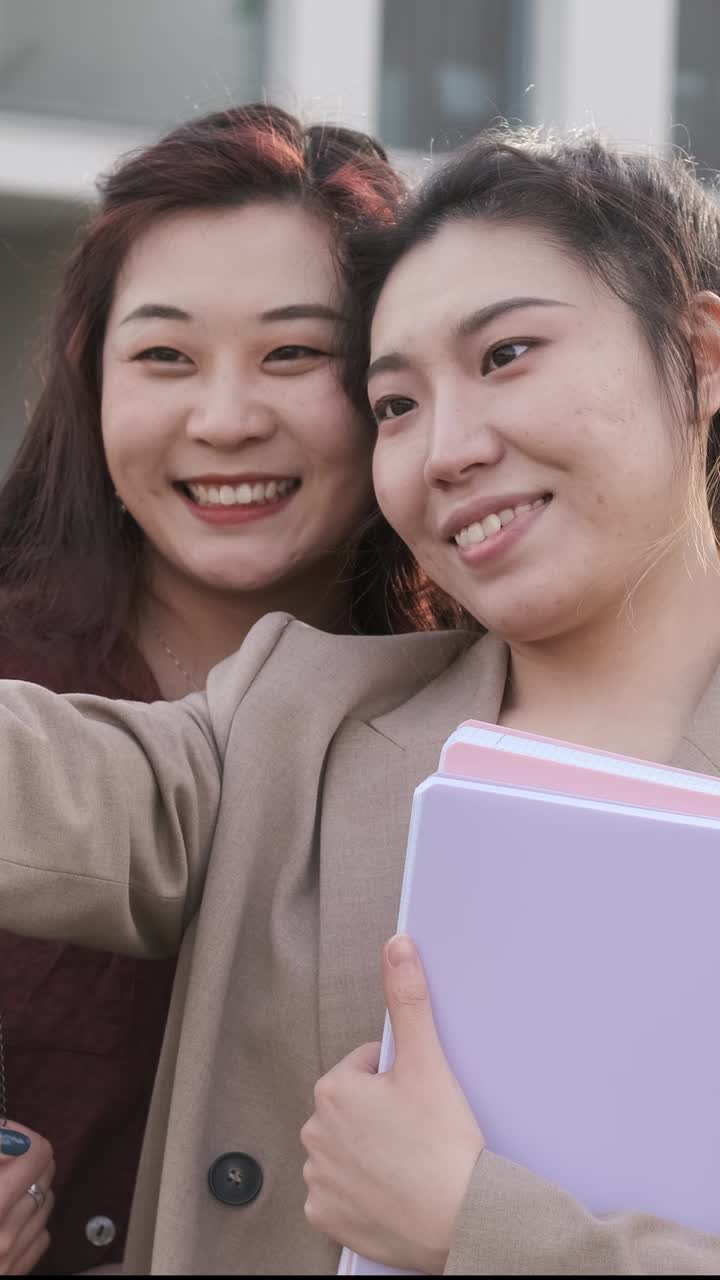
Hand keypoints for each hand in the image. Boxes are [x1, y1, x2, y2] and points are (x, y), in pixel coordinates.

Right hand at [0, 1121, 53, 1274]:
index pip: (36, 1151)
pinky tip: (9, 1217)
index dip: (19, 1134)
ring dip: (30, 1185)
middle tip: (6, 1154)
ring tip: (5, 1184)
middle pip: (46, 1170)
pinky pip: (41, 1233)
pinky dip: (31, 1219)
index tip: (5, 1133)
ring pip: (47, 1199)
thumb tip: (7, 1134)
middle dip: (26, 1156)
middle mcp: (5, 1230)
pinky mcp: (18, 1271)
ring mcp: (14, 1253)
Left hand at [301, 935, 484, 1273]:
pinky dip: (361, 1193)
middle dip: (381, 1115)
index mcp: (332, 1090)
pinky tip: (390, 1193)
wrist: (460, 1219)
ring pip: (347, 1148)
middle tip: (418, 1133)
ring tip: (408, 1164)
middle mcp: (313, 1133)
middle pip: (354, 1109)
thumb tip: (396, 946)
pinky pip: (339, 1194)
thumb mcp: (427, 1061)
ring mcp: (317, 1179)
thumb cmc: (442, 1142)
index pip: (366, 1068)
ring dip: (371, 1152)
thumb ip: (407, 998)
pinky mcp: (325, 1217)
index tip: (419, 1102)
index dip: (398, 1081)